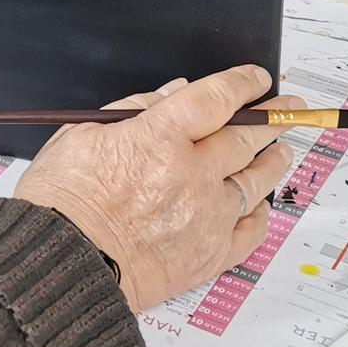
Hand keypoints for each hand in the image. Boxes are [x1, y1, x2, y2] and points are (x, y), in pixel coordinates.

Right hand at [13, 65, 304, 310]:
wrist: (62, 268)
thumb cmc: (60, 201)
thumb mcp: (81, 136)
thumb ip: (134, 110)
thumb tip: (172, 94)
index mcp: (159, 137)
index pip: (216, 99)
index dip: (242, 84)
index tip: (257, 78)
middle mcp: (192, 173)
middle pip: (245, 138)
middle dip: (272, 118)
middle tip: (287, 109)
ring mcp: (207, 216)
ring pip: (256, 181)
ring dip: (273, 161)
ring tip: (281, 151)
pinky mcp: (210, 255)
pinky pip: (251, 231)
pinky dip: (260, 215)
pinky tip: (261, 205)